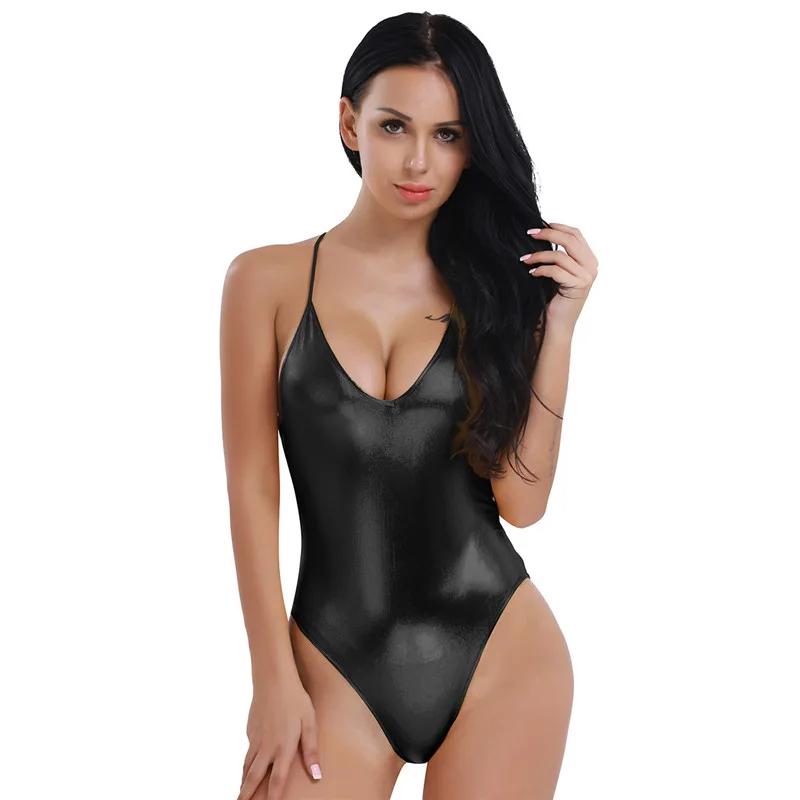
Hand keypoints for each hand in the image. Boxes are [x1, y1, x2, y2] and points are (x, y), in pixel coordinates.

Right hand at [238, 677, 322, 799]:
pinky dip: (246, 762)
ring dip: (243, 781)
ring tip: (241, 793)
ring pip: (247, 765)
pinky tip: (248, 765)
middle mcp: (266, 747)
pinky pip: (248, 750)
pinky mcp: (250, 729)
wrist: (273, 678)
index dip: (273, 798)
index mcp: (283, 747)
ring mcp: (256, 738)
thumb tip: (316, 775)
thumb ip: (311, 750)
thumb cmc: (296, 699)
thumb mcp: (309, 723)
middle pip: (253, 778)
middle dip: (246, 795)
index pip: (277, 780)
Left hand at [520, 222, 598, 333]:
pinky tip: (532, 273)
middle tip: (529, 233)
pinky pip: (556, 270)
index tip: (539, 225)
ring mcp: (586, 277)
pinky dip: (541, 269)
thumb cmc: (555, 300)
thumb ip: (559, 255)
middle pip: (570, 240)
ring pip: (561, 255)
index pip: (576, 235)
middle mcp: (592, 267)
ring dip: (539, 255)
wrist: (557, 325)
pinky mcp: (577, 286)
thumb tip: (541, 232)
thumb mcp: (558, 273)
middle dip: (548, 233)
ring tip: (524, 259)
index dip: (558, 226)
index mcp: (589, 260)